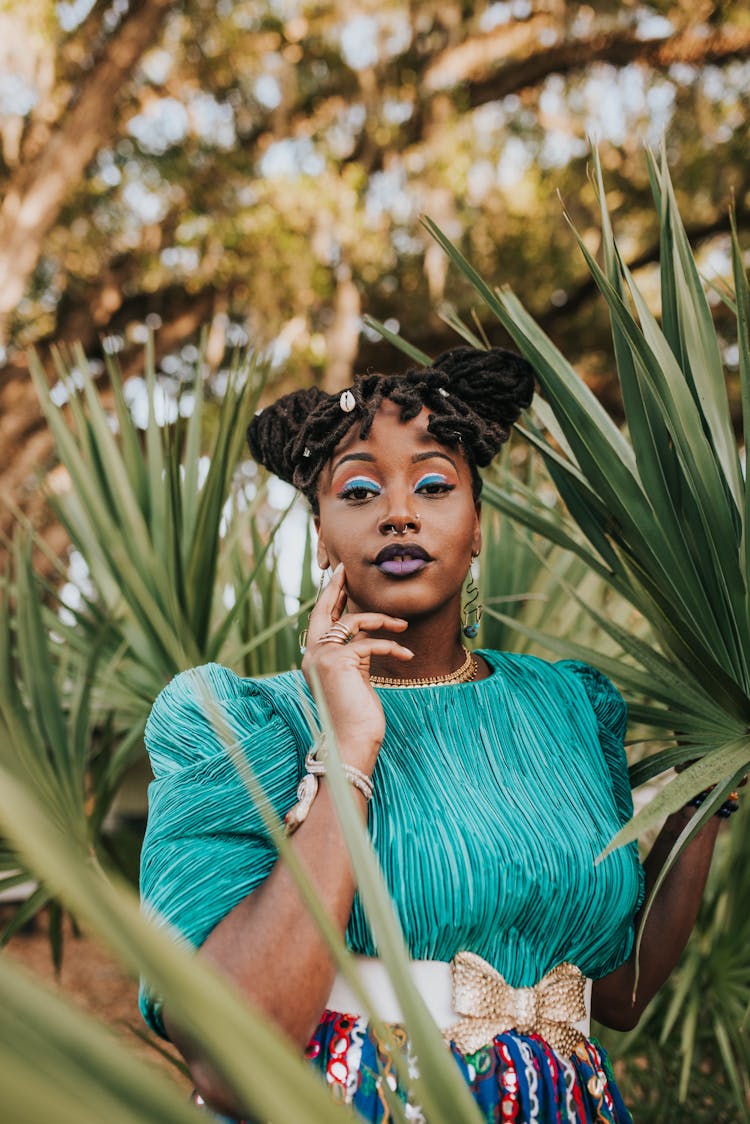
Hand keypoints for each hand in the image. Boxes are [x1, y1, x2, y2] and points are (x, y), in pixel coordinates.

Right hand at [301, 563, 412, 770]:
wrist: (350, 742)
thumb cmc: (355, 716)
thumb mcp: (353, 679)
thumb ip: (352, 657)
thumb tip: (364, 637)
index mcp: (313, 659)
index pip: (320, 620)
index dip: (328, 598)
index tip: (337, 577)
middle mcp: (312, 655)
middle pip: (324, 610)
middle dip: (336, 587)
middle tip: (346, 570)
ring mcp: (323, 656)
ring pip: (354, 621)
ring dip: (382, 620)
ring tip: (402, 627)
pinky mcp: (340, 661)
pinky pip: (371, 642)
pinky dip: (392, 645)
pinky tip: (407, 653)